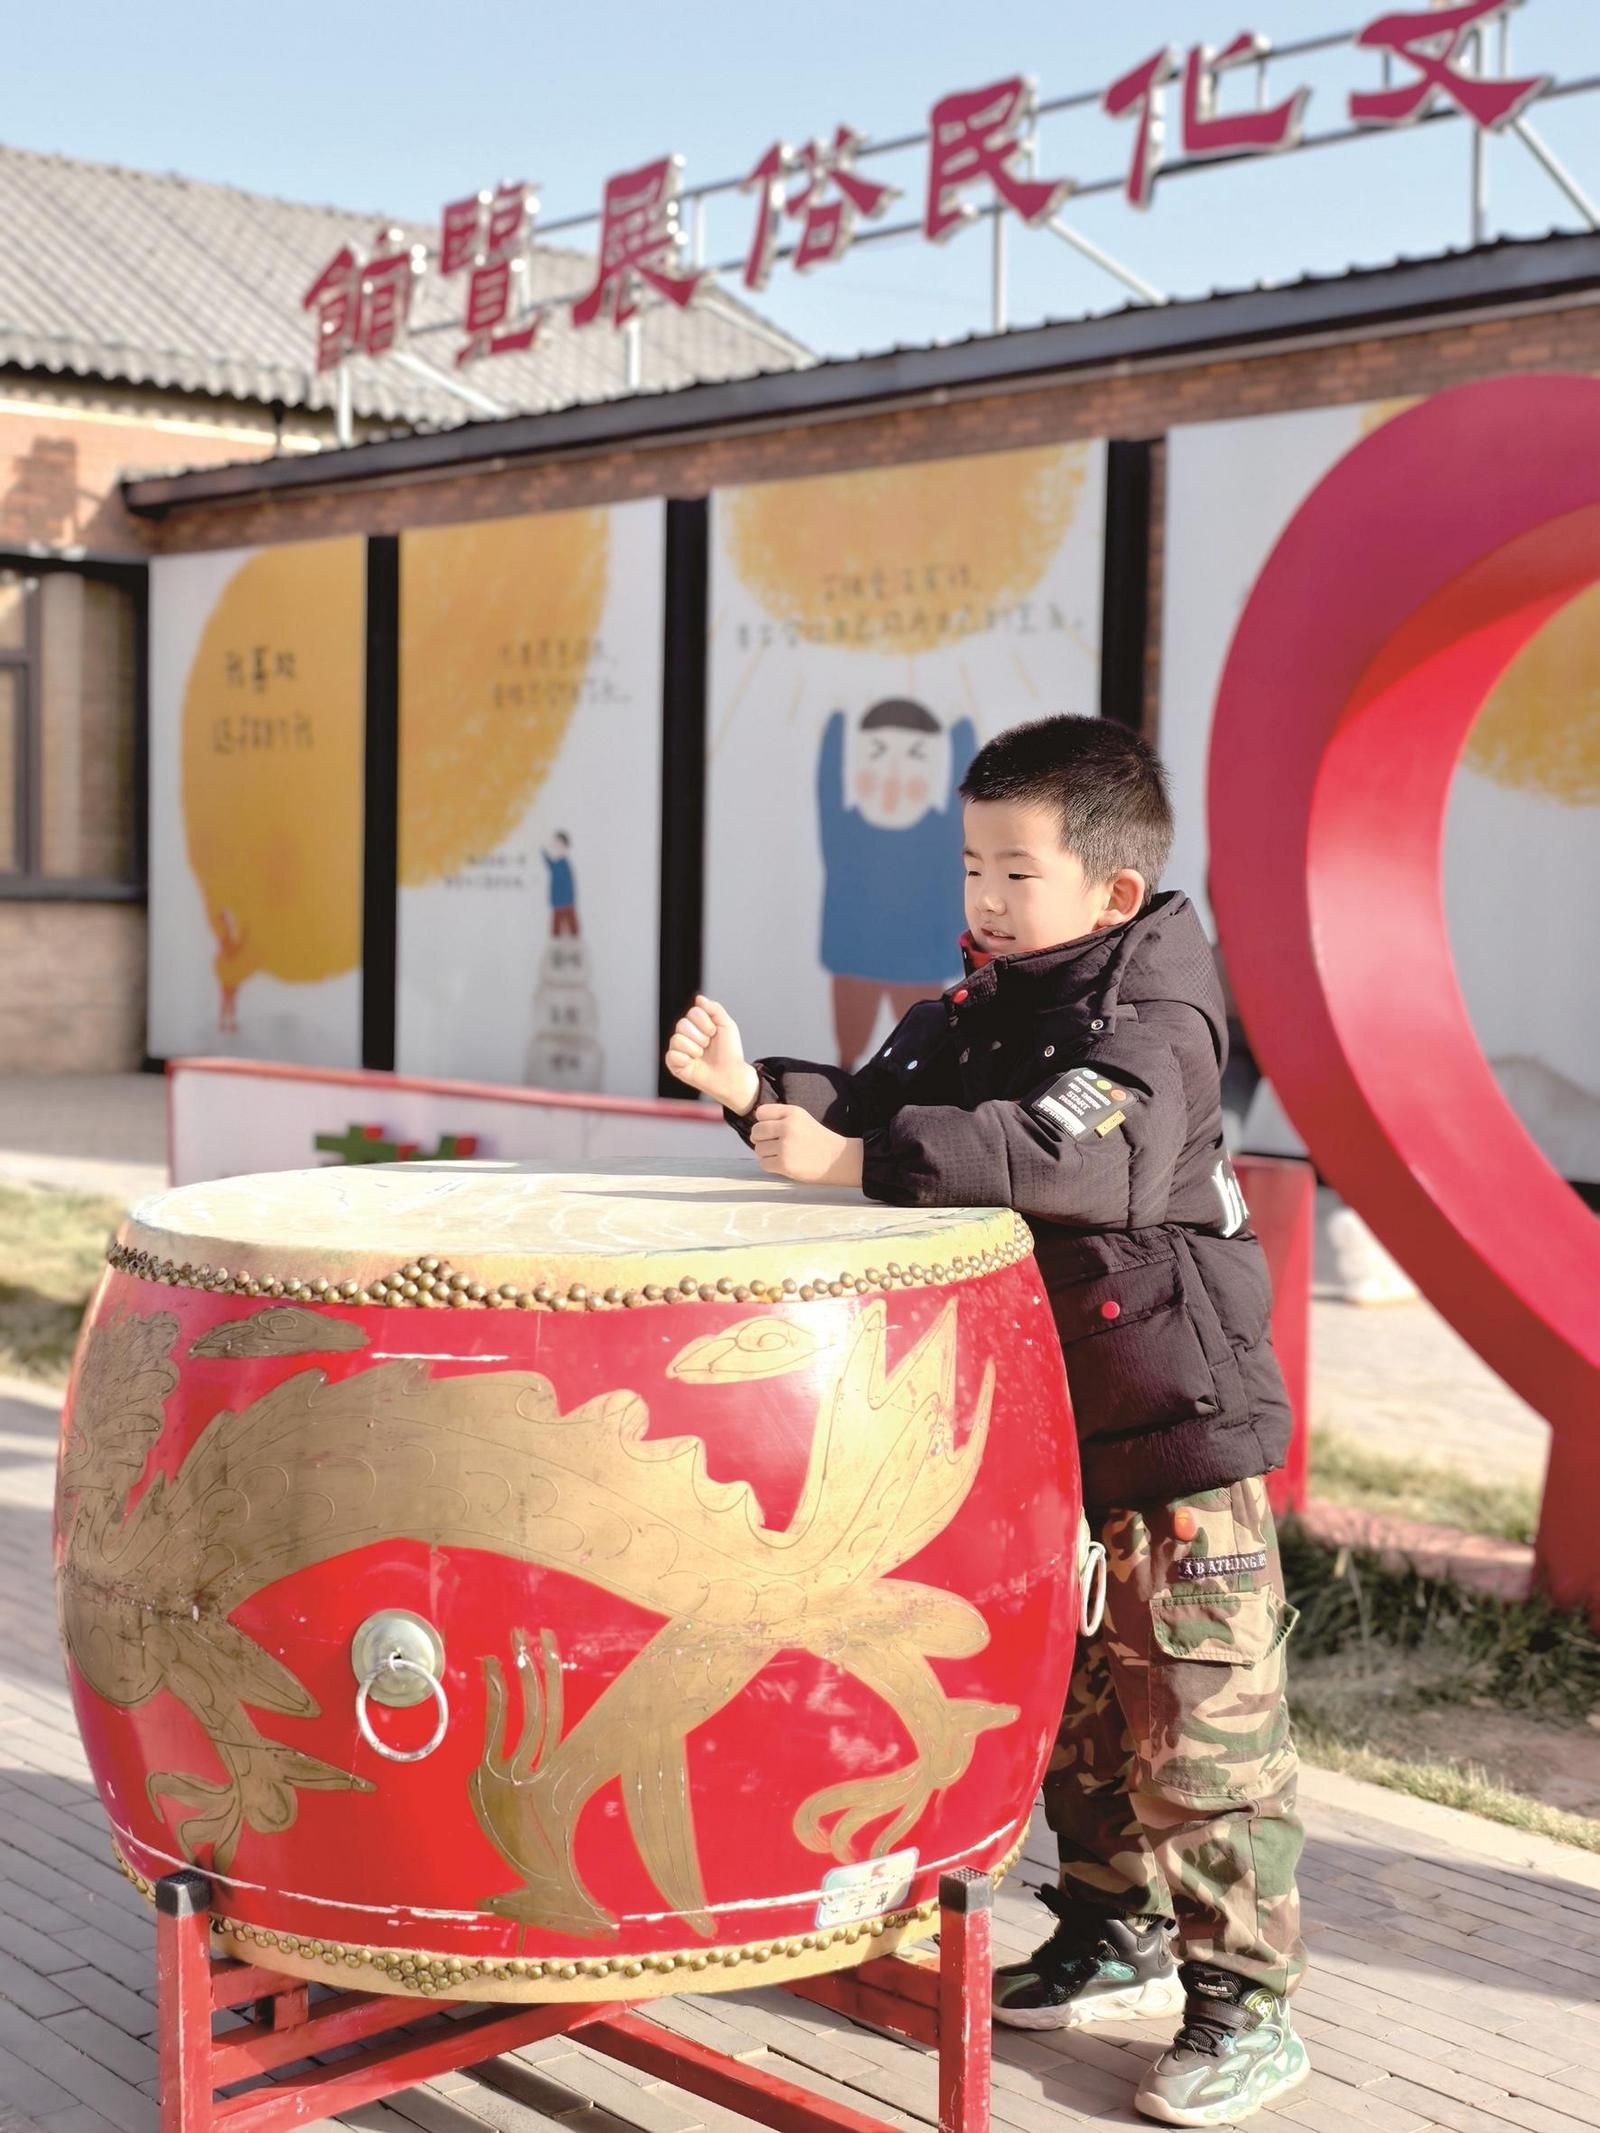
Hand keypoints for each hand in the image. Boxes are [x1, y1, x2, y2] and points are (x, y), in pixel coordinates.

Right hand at [665, 996, 759, 1113]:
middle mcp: (686, 1034)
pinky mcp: (674, 1063)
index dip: (706, 1023)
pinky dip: (686, 1059)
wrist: (730, 1074)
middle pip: (682, 1024)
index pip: (693, 1012)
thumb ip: (714, 1009)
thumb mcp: (727, 1025)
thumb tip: (699, 999)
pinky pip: (672, 1055)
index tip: (714, 1033)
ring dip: (695, 1049)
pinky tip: (693, 1063)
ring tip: (701, 1055)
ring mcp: (678, 1048)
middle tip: (708, 1045)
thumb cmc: (729, 1052)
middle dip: (700, 1036)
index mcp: (697, 1024)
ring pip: (677, 1040)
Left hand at [750, 1105, 864, 1188]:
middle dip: (761, 1139)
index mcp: (792, 1113)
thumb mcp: (801, 1118)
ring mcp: (785, 1147)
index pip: (761, 1112)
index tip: (771, 1129)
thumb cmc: (816, 1139)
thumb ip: (780, 1117)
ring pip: (758, 1149)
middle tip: (773, 1144)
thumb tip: (754, 1125)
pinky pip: (763, 1164)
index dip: (763, 1122)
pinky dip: (770, 1165)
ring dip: (766, 1154)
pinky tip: (782, 1163)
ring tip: (781, 1154)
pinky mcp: (784, 1164)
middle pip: (756, 1131)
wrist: (837, 1159)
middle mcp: (787, 1127)